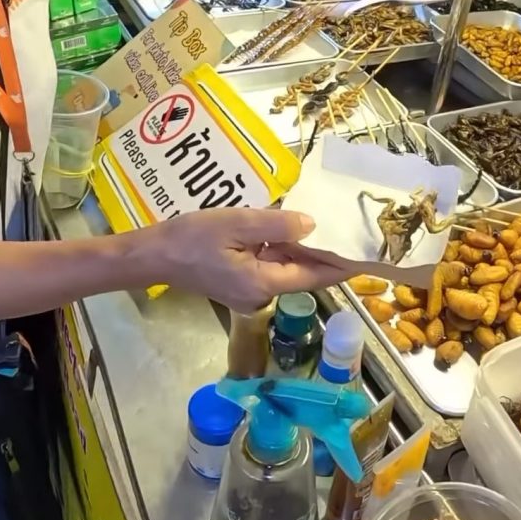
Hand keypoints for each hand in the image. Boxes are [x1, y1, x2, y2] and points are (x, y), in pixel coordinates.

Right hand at [141, 208, 354, 312]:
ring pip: (285, 268)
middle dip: (324, 253)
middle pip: (302, 273)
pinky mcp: (238, 284)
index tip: (367, 256)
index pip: (314, 276)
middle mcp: (261, 295)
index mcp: (264, 283)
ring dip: (300, 249)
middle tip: (349, 230)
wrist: (154, 255)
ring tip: (324, 224)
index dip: (341, 265)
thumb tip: (312, 226)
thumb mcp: (237, 224)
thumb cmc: (191, 239)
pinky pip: (268, 266)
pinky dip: (279, 250)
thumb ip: (277, 225)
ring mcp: (249, 293)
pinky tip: (286, 229)